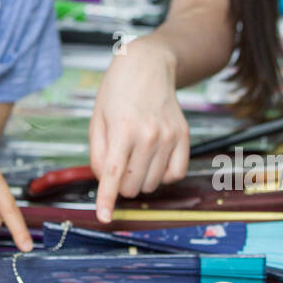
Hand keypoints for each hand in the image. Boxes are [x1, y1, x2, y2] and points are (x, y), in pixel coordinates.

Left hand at [89, 38, 189, 221]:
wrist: (148, 65)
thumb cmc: (116, 91)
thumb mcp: (98, 118)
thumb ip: (98, 154)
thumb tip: (106, 183)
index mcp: (123, 129)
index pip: (114, 175)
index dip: (107, 200)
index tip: (104, 217)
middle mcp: (149, 135)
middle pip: (133, 186)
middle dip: (121, 184)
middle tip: (118, 164)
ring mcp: (169, 136)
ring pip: (152, 184)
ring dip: (140, 180)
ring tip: (134, 156)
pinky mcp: (184, 137)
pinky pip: (175, 175)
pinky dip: (162, 176)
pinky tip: (153, 160)